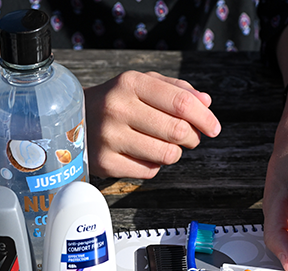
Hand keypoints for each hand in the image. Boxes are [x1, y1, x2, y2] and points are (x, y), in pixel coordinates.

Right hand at [84, 71, 220, 178]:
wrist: (73, 120)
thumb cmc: (116, 101)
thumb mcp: (142, 84)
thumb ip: (177, 90)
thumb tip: (207, 103)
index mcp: (130, 83)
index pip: (181, 103)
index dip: (204, 118)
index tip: (214, 128)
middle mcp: (117, 108)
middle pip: (177, 131)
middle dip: (192, 137)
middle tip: (190, 138)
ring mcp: (109, 137)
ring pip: (166, 154)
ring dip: (175, 153)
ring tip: (165, 145)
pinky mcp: (105, 163)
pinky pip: (149, 171)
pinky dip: (154, 165)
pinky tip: (142, 154)